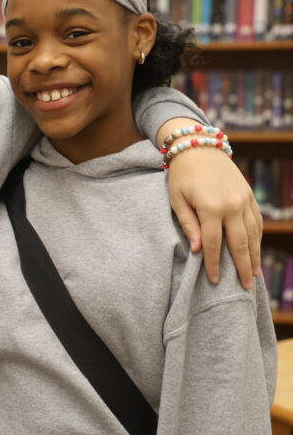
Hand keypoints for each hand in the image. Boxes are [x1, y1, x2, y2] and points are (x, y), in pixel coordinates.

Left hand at [167, 147, 262, 288]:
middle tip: (245, 288)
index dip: (214, 264)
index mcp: (211, 208)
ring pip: (253, 234)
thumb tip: (198, 250)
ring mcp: (244, 200)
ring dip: (254, 256)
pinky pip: (257, 221)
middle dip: (242, 267)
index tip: (214, 280)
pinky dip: (258, 237)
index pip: (213, 244)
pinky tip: (256, 250)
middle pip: (240, 244)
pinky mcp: (249, 195)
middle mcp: (232, 206)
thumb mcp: (176, 199)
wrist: (199, 146)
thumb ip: (188, 225)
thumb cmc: (182, 174)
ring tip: (254, 274)